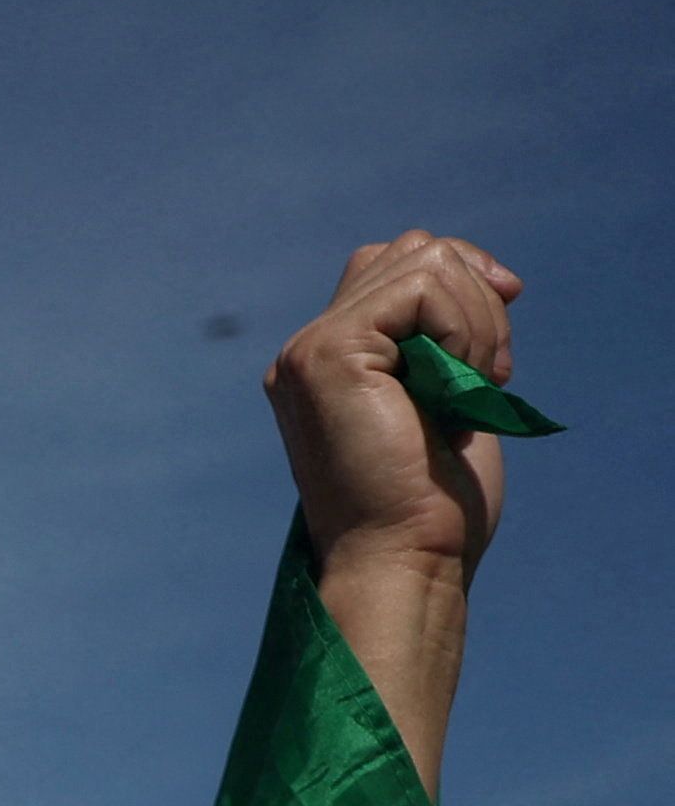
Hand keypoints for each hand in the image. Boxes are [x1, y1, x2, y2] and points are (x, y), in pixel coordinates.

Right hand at [271, 230, 521, 584]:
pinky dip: (465, 329)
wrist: (404, 558)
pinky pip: (424, 286)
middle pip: (414, 248)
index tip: (498, 351)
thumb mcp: (443, 399)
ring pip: (426, 258)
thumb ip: (437, 337)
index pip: (397, 266)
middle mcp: (307, 351)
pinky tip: (459, 387)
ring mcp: (310, 350)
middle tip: (493, 375)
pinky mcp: (328, 353)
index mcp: (329, 364)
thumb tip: (484, 274)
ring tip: (474, 389)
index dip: (464, 282)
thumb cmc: (430, 503)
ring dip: (477, 320)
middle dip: (478, 298)